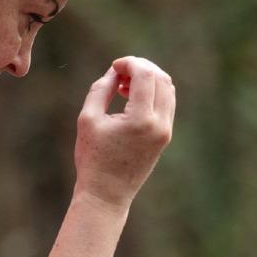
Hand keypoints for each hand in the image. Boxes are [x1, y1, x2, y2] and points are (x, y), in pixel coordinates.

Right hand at [74, 56, 175, 208]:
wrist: (107, 194)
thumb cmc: (93, 158)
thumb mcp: (88, 118)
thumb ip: (102, 88)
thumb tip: (116, 70)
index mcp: (141, 120)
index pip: (146, 74)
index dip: (130, 62)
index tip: (114, 67)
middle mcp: (159, 125)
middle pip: (161, 78)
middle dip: (140, 68)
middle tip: (119, 73)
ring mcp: (165, 132)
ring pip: (168, 89)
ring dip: (148, 79)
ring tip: (124, 85)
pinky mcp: (165, 137)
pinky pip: (167, 104)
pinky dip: (153, 93)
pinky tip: (132, 97)